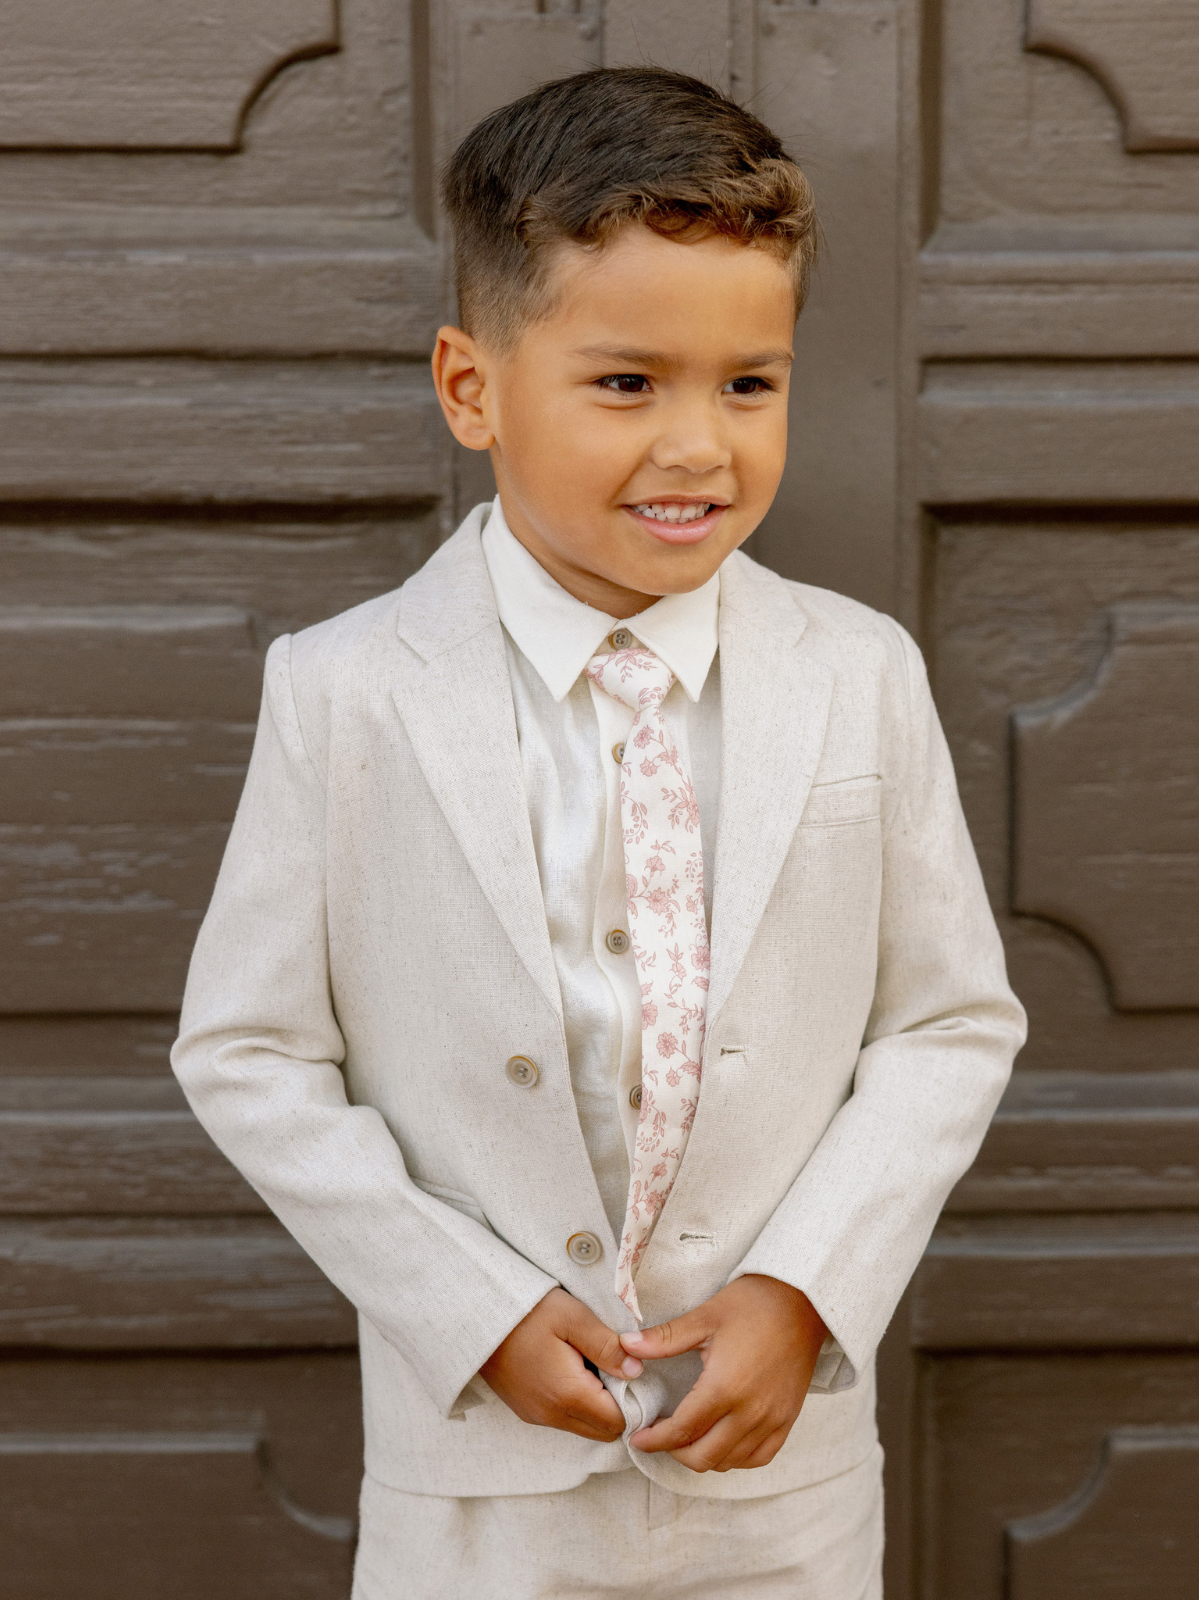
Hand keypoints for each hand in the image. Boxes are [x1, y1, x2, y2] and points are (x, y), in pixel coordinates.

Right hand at [480, 1287, 644, 1442]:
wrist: (474, 1314)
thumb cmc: (525, 1311)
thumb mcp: (572, 1317)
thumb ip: (607, 1346)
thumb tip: (636, 1370)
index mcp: (567, 1394)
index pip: (618, 1422)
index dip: (632, 1399)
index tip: (628, 1370)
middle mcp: (550, 1415)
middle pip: (602, 1431)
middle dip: (616, 1405)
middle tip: (609, 1364)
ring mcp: (535, 1415)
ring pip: (583, 1425)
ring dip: (594, 1403)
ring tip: (586, 1361)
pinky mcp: (525, 1410)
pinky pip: (562, 1418)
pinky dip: (574, 1401)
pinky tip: (568, 1367)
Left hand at [618, 1274, 827, 1471]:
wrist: (804, 1301)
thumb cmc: (754, 1304)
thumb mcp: (705, 1316)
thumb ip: (664, 1338)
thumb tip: (625, 1345)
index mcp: (725, 1387)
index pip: (682, 1430)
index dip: (654, 1440)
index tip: (637, 1438)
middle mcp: (750, 1412)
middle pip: (703, 1456)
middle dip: (674, 1452)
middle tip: (659, 1436)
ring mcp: (772, 1420)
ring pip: (730, 1462)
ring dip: (703, 1456)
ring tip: (687, 1437)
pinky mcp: (787, 1420)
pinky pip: (759, 1457)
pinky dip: (735, 1458)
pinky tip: (722, 1441)